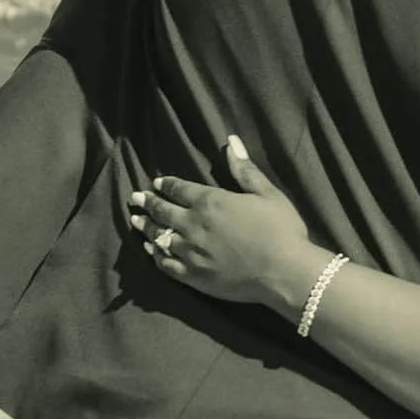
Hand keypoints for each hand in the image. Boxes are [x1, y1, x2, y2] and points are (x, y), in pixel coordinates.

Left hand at [129, 136, 322, 312]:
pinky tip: (150, 250)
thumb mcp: (267, 193)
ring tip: (136, 220)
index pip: (179, 189)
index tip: (156, 183)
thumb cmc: (281, 230)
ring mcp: (190, 252)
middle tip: (135, 198)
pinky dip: (155, 255)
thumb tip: (230, 141)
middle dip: (148, 203)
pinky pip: (166, 264)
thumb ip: (244, 169)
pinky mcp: (193, 277)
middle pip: (163, 211)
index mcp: (210, 201)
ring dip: (146, 227)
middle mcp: (193, 225)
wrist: (284, 272)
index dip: (166, 185)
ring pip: (159, 237)